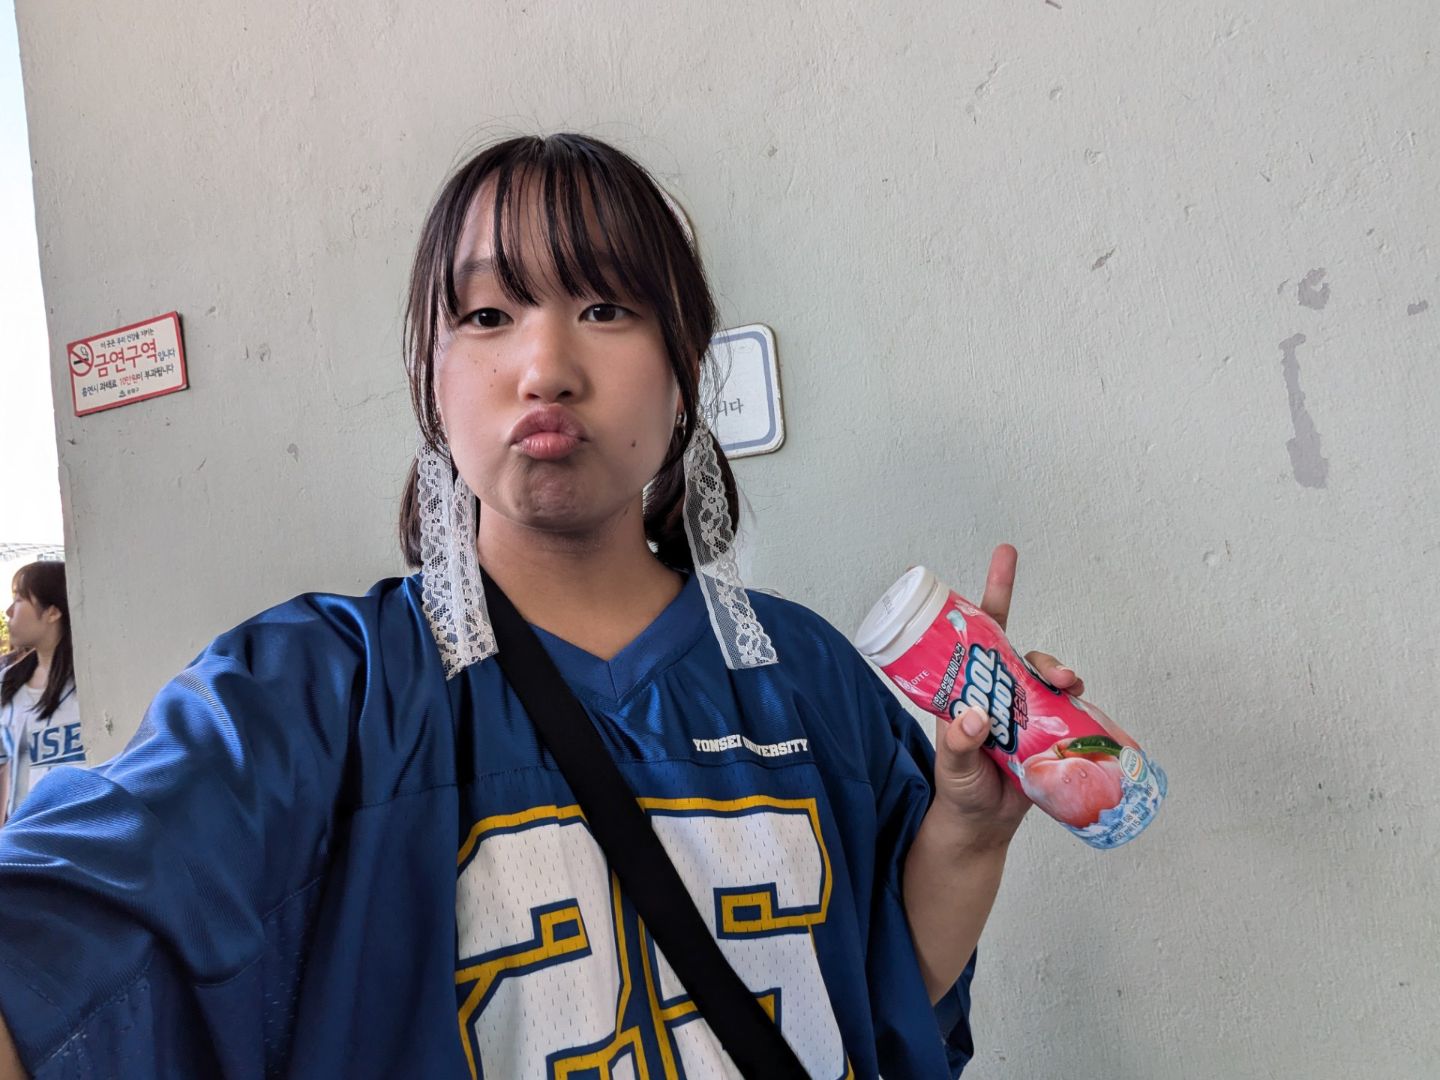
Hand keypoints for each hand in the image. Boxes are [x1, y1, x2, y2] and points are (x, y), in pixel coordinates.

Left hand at [929, 544, 1084, 849]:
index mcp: (968, 688)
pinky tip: (1086, 707)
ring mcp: (1024, 712)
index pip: (978, 632)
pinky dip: (1082, 705)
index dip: (994, 591)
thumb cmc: (959, 791)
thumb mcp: (950, 767)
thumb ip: (956, 743)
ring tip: (1069, 686)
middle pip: (1022, 655)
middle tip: (1054, 672)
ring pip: (1048, 680)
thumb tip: (975, 718)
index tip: (1006, 553)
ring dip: (1062, 675)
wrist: (982, 828)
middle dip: (1043, 653)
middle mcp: (998, 693)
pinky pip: (1069, 711)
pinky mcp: (1048, 734)